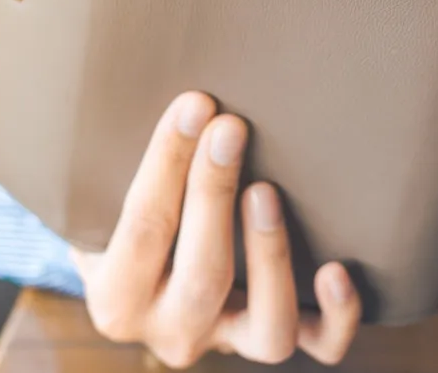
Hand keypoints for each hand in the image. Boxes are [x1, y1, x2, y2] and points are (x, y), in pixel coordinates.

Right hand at [70, 92, 360, 367]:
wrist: (141, 280)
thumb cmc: (122, 215)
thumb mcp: (99, 200)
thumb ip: (117, 165)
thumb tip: (169, 92)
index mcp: (116, 299)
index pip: (142, 230)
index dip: (168, 164)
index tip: (194, 103)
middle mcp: (171, 332)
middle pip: (202, 277)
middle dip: (214, 194)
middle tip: (231, 126)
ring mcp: (227, 341)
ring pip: (267, 328)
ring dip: (270, 257)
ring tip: (268, 191)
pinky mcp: (270, 338)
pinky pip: (320, 344)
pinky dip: (338, 316)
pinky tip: (338, 269)